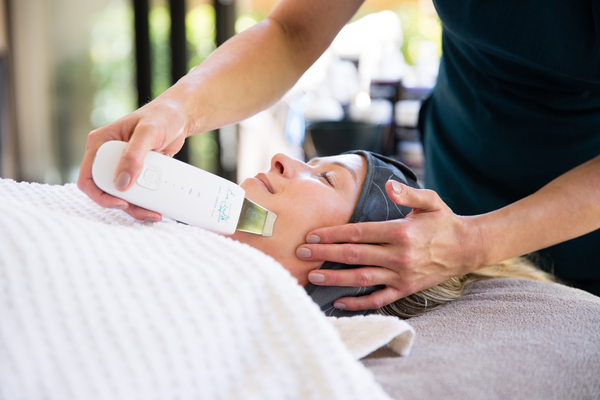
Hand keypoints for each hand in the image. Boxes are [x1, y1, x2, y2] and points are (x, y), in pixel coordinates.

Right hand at [78, 97, 187, 220]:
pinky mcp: (137, 171)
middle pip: (106, 190)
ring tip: (154, 214)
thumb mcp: (148, 132)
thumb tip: (122, 183)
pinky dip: (144, 201)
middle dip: (124, 205)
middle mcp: (108, 155)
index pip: (88, 176)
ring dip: (136, 207)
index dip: (100, 195)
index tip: (122, 202)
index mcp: (101, 143)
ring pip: (122, 194)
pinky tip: (156, 207)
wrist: (180, 117)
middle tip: (146, 212)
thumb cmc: (163, 116)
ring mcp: (122, 164)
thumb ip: (134, 155)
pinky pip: (136, 191)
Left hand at [296, 181, 482, 310]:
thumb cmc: (443, 221)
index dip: (332, 234)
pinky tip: (338, 303)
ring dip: (334, 279)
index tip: (312, 234)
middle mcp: (399, 256)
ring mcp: (401, 275)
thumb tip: (389, 187)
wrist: (466, 249)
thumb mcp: (430, 200)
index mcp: (401, 232)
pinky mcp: (405, 290)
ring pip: (361, 279)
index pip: (358, 233)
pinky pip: (378, 300)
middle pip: (354, 255)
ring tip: (312, 276)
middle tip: (302, 252)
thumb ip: (408, 193)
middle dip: (324, 254)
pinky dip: (357, 303)